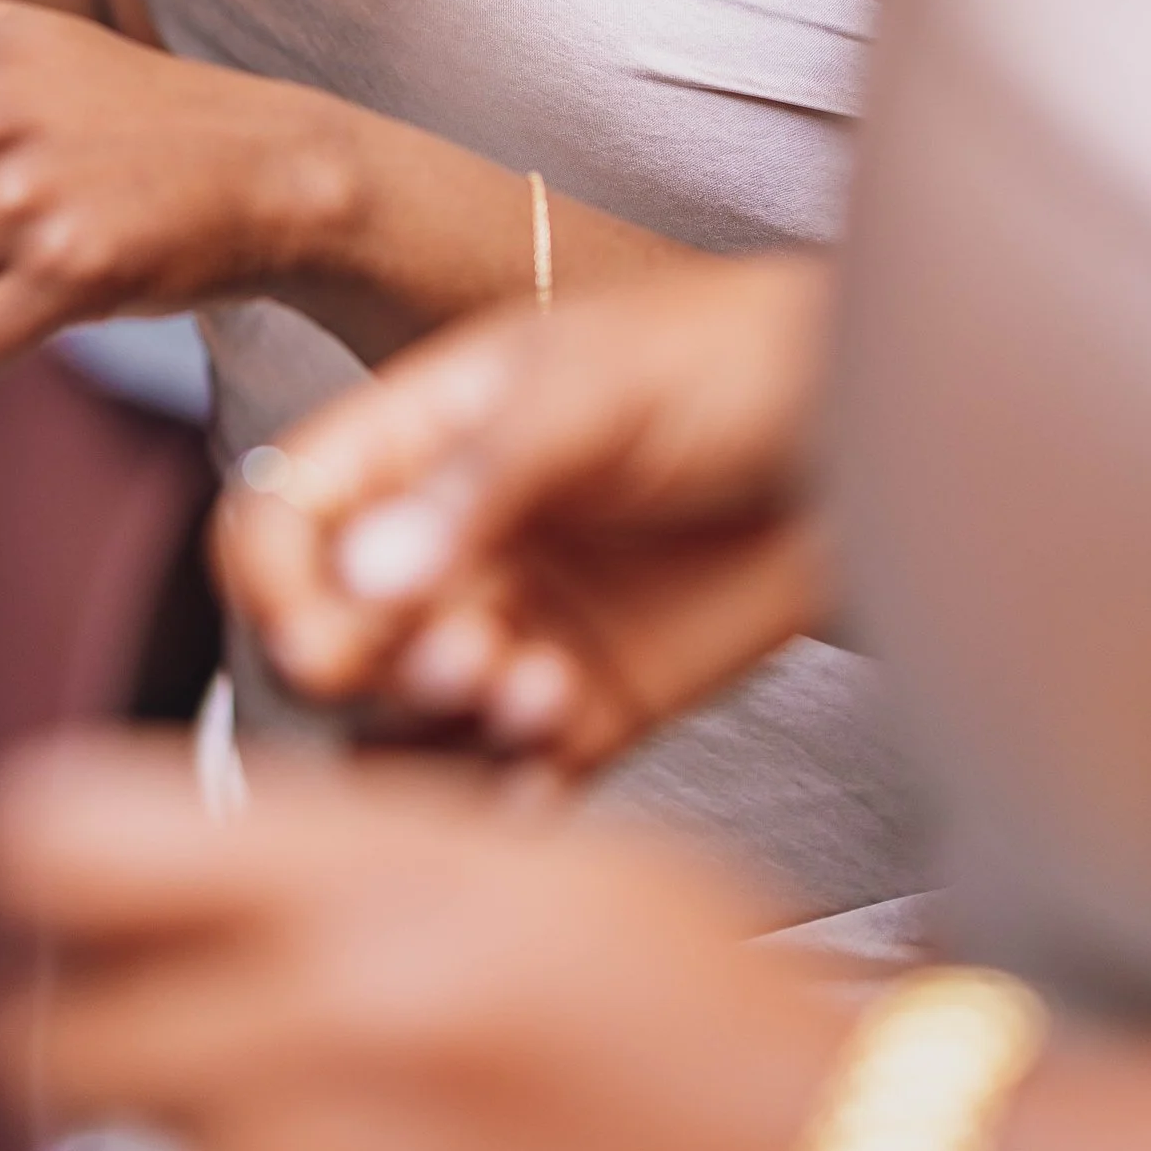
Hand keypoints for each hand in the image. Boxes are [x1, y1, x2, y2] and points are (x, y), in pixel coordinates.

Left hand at [0, 732, 840, 1150]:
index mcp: (359, 891)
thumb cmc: (715, 1028)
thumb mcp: (534, 859)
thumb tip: (171, 866)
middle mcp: (307, 1050)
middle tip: (184, 1033)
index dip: (39, 862)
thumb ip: (336, 853)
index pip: (44, 845)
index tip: (68, 889)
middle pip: (41, 1036)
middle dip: (99, 1024)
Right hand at [217, 261, 833, 775]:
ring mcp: (514, 630)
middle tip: (460, 651)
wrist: (875, 424)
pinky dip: (514, 793)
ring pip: (409, 726)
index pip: (279, 525)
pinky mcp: (590, 706)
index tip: (324, 627)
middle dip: (375, 667)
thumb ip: (482, 483)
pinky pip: (512, 779)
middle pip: (331, 644)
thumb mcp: (596, 391)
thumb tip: (363, 574)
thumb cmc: (735, 358)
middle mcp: (448, 545)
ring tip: (532, 687)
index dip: (275, 587)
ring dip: (445, 731)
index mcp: (417, 442)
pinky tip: (555, 755)